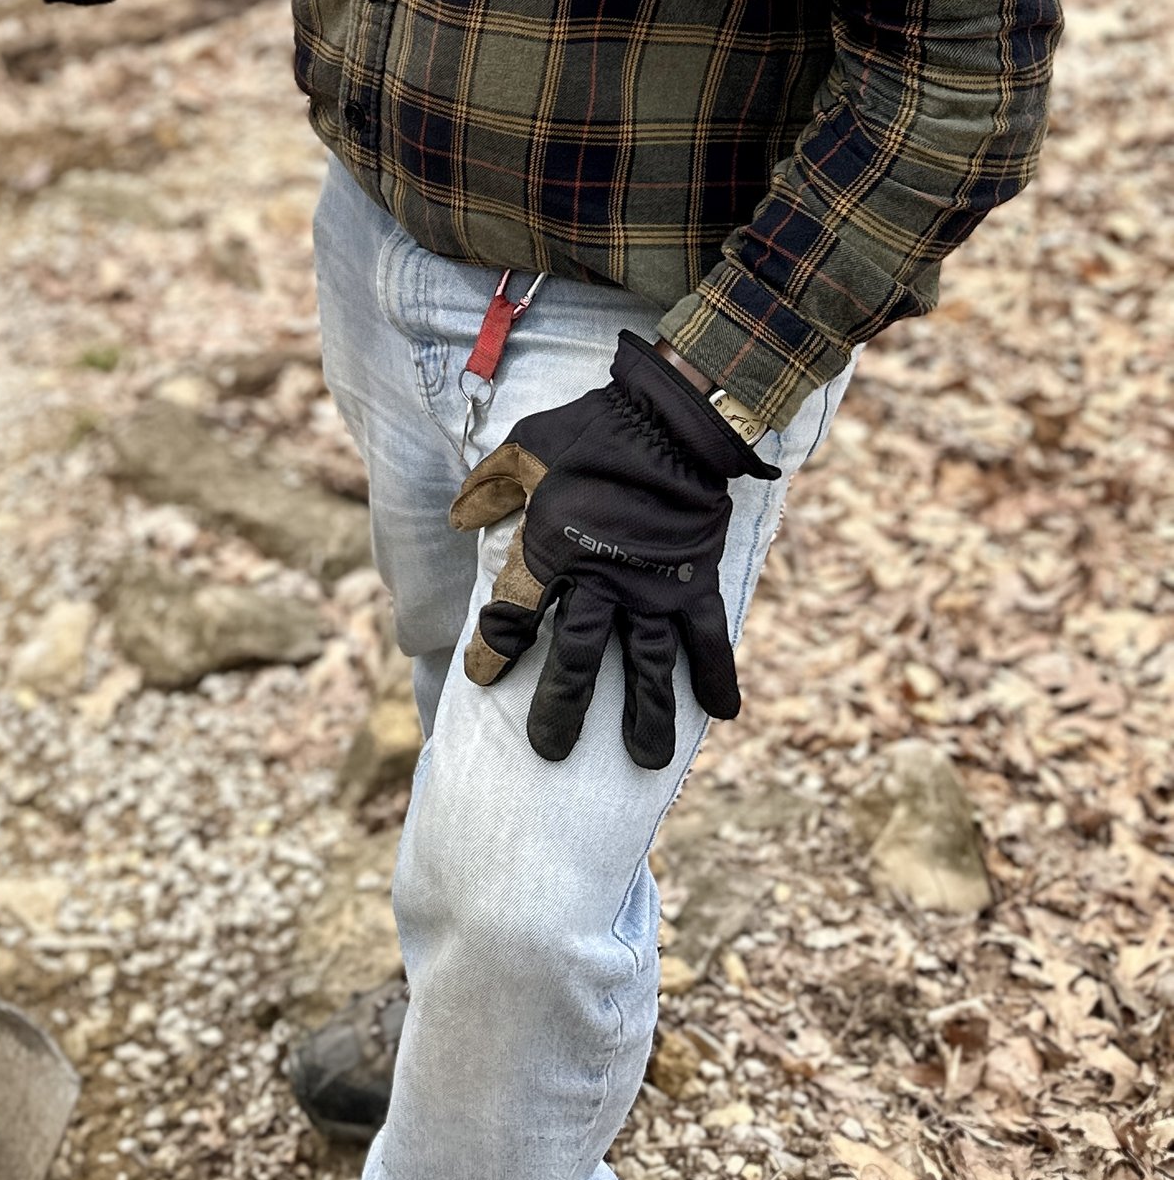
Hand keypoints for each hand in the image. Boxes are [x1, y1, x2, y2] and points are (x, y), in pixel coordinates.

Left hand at [447, 330, 778, 769]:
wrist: (667, 419)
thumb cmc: (589, 433)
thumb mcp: (521, 450)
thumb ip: (488, 489)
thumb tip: (457, 517)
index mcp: (550, 551)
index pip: (512, 615)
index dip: (493, 651)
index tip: (482, 677)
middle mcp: (599, 581)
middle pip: (576, 660)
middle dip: (562, 708)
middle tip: (550, 749)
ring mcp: (651, 587)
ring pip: (646, 665)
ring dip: (645, 714)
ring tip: (644, 760)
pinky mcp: (693, 582)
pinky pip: (707, 638)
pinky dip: (717, 674)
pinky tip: (721, 713)